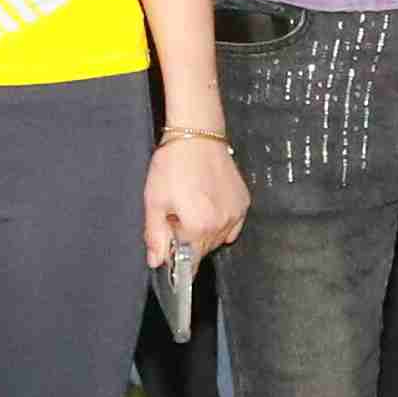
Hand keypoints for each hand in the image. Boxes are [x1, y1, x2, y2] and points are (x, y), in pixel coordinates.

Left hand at [141, 129, 247, 271]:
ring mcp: (236, 214)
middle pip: (202, 250)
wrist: (197, 135)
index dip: (174, 253)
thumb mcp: (154, 200)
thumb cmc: (174, 164)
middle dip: (187, 239)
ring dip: (203, 230)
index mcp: (197, 227)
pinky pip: (232, 225)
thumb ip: (155, 235)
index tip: (169, 242)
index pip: (187, 261)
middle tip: (176, 213)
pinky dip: (220, 222)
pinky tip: (208, 204)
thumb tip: (156, 261)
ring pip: (217, 239)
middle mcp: (221, 225)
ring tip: (192, 204)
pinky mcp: (243, 203)